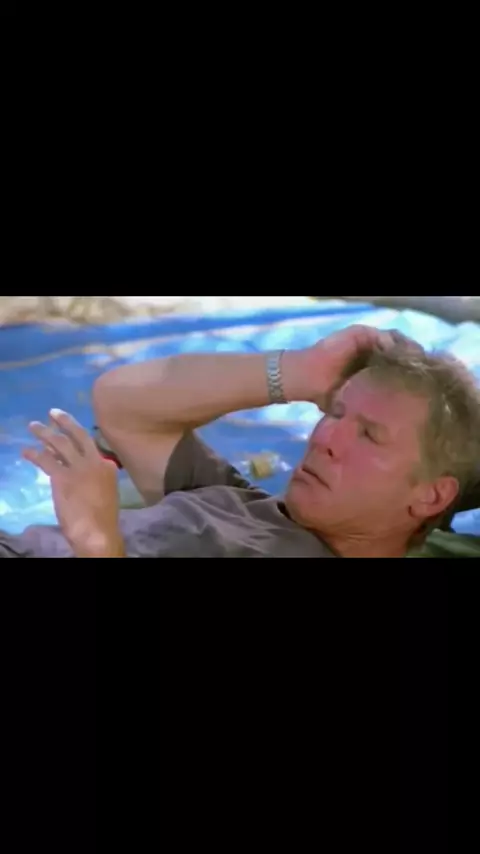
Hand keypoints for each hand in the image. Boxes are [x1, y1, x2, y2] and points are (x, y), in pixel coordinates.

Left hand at [22, 409, 124, 557]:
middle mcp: (95, 462)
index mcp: (108, 466)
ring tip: (33, 426)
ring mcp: (79, 468)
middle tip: (53, 412)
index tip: (66, 435)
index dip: (76, 439)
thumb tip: (84, 477)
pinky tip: (26, 451)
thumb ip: (97, 479)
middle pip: (79, 435)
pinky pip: (46, 460)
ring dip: (44, 432)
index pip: (91, 447)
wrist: (97, 531)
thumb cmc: (103, 517)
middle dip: (65, 421)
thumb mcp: (107, 493)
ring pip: (59, 443)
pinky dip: (34, 454)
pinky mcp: (62, 477)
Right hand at [283, 324, 419, 407]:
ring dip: (406, 353)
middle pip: (402, 352)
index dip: (412, 376)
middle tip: (425, 376)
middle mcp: (371, 352)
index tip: (424, 388)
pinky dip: (392, 346)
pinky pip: (383, 336)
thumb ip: (366, 410)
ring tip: (414, 368)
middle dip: (414, 362)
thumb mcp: (351, 405)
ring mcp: (367, 342)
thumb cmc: (323, 395)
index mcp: (372, 368)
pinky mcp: (360, 334)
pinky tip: (398, 360)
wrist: (303, 380)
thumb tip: (384, 432)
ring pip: (396, 342)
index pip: (399, 367)